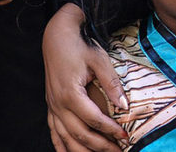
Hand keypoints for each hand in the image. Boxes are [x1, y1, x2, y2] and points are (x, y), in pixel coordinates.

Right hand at [43, 3, 127, 151]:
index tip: (125, 135)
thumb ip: (112, 84)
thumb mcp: (99, 59)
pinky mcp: (50, 105)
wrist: (56, 35)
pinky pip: (53, 132)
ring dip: (82, 151)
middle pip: (80, 134)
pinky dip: (61, 146)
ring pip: (65, 138)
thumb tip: (125, 106)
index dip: (110, 130)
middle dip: (101, 146)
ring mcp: (52, 106)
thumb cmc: (79, 46)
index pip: (94, 120)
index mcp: (70, 94)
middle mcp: (58, 104)